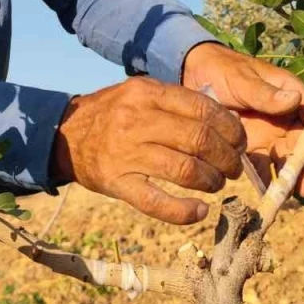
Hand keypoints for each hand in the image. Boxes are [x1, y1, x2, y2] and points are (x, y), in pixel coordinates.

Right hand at [50, 77, 246, 224]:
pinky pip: (157, 203)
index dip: (230, 128)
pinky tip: (199, 211)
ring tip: (216, 184)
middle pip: (199, 140)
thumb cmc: (113, 113)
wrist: (65, 136)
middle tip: (232, 167)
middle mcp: (138, 121)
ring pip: (186, 170)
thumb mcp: (139, 92)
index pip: (203, 109)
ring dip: (211, 181)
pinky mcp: (118, 184)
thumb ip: (175, 101)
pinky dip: (184, 211)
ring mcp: (127, 154)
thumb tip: (223, 120)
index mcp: (147, 94)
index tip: (239, 141)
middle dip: (226, 157)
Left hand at [181, 41, 303, 199]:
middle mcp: (284, 118)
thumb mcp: (242, 79)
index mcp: (290, 95)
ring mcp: (268, 135)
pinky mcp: (251, 149)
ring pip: (287, 160)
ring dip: (291, 179)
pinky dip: (266, 182)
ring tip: (286, 196)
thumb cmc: (222, 69)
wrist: (192, 75)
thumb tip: (294, 100)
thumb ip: (265, 93)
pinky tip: (265, 195)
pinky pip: (263, 168)